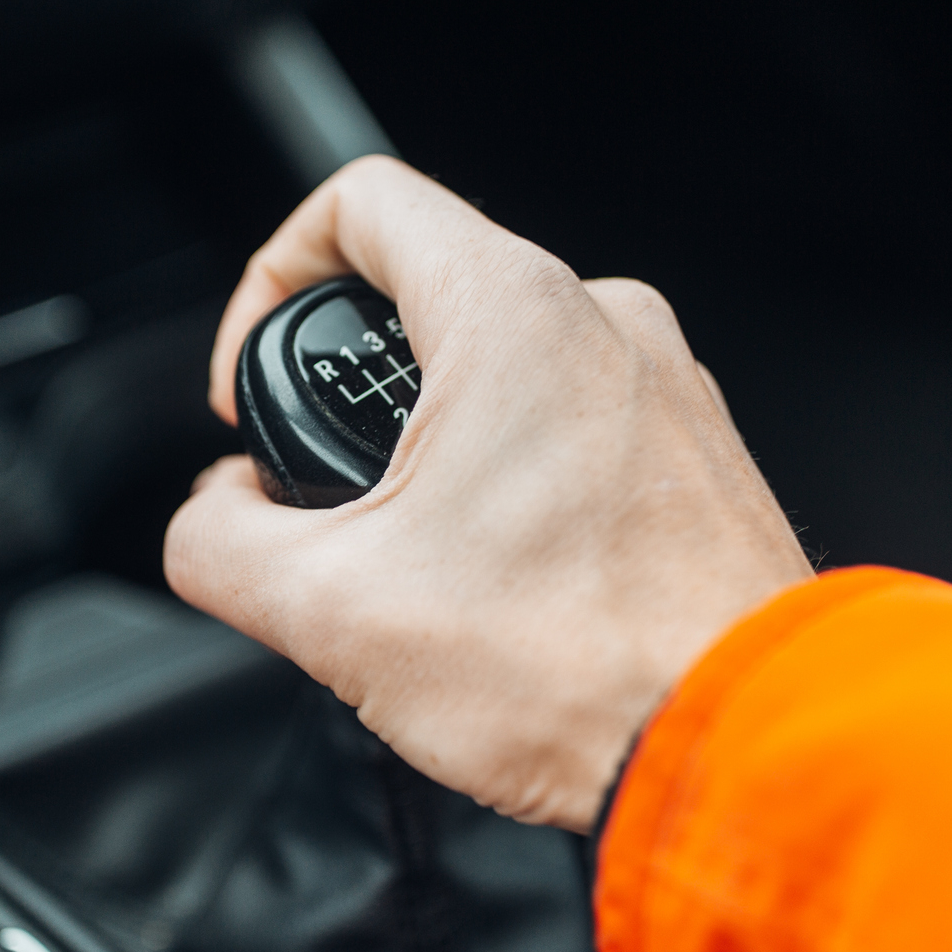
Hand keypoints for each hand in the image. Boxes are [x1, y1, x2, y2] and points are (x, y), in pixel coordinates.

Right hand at [165, 157, 811, 830]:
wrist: (739, 748)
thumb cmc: (582, 670)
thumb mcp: (335, 612)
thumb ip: (220, 542)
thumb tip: (212, 519)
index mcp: (512, 311)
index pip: (359, 203)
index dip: (272, 278)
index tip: (260, 383)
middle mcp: (604, 321)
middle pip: (430, 292)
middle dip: (355, 397)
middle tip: (338, 503)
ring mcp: (663, 385)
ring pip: (506, 369)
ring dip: (439, 449)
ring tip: (426, 563)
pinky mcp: (697, 455)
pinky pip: (576, 427)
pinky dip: (518, 483)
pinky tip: (508, 586)